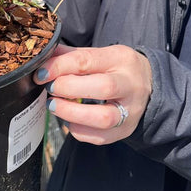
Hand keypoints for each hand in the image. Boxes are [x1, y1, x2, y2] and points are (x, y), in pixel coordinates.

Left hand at [35, 44, 151, 144]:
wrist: (149, 84)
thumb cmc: (117, 68)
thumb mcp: (101, 54)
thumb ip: (73, 55)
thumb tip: (44, 56)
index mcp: (121, 59)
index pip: (87, 60)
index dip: (60, 67)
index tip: (41, 74)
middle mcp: (130, 85)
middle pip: (102, 87)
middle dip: (68, 89)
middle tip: (50, 89)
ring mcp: (130, 110)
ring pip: (104, 118)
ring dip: (72, 113)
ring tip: (53, 106)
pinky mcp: (126, 130)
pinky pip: (100, 137)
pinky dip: (79, 130)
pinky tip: (69, 120)